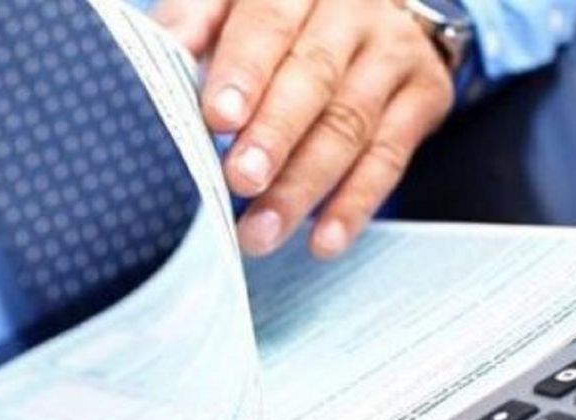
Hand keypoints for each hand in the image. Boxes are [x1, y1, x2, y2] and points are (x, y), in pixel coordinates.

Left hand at [158, 0, 454, 257]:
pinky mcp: (424, 95)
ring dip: (304, 186)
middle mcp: (354, 9)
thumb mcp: (225, 6)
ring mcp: (394, 51)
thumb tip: (151, 62)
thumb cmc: (270, 18)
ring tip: (261, 233)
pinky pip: (390, 157)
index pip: (268, 23)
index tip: (217, 118)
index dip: (244, 71)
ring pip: (350, 124)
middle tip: (240, 181)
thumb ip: (189, 26)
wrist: (366, 10)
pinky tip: (323, 241)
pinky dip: (355, 203)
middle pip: (313, 77)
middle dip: (275, 135)